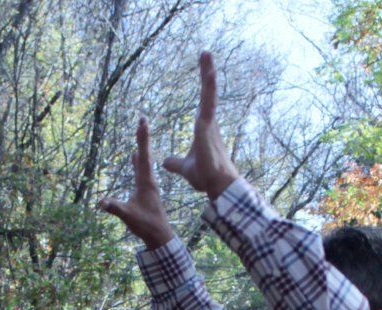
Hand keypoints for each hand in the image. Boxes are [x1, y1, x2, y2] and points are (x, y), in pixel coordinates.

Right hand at [99, 117, 177, 248]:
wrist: (160, 236)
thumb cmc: (145, 225)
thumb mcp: (129, 216)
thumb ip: (115, 208)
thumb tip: (101, 202)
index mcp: (146, 182)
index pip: (144, 156)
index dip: (142, 138)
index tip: (143, 121)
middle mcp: (149, 180)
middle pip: (145, 154)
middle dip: (142, 136)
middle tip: (142, 119)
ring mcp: (148, 184)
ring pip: (144, 161)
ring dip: (141, 146)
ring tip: (140, 133)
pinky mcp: (146, 190)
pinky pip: (141, 170)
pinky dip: (138, 160)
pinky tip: (136, 156)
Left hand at [162, 51, 238, 199]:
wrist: (216, 185)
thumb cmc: (205, 176)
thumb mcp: (184, 168)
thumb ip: (175, 163)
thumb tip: (165, 161)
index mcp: (204, 128)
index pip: (203, 102)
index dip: (204, 86)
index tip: (205, 71)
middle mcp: (208, 122)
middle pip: (207, 92)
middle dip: (207, 73)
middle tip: (205, 53)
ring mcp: (208, 123)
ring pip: (209, 93)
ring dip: (208, 73)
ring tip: (206, 54)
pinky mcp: (206, 127)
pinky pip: (208, 103)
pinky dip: (208, 88)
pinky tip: (208, 74)